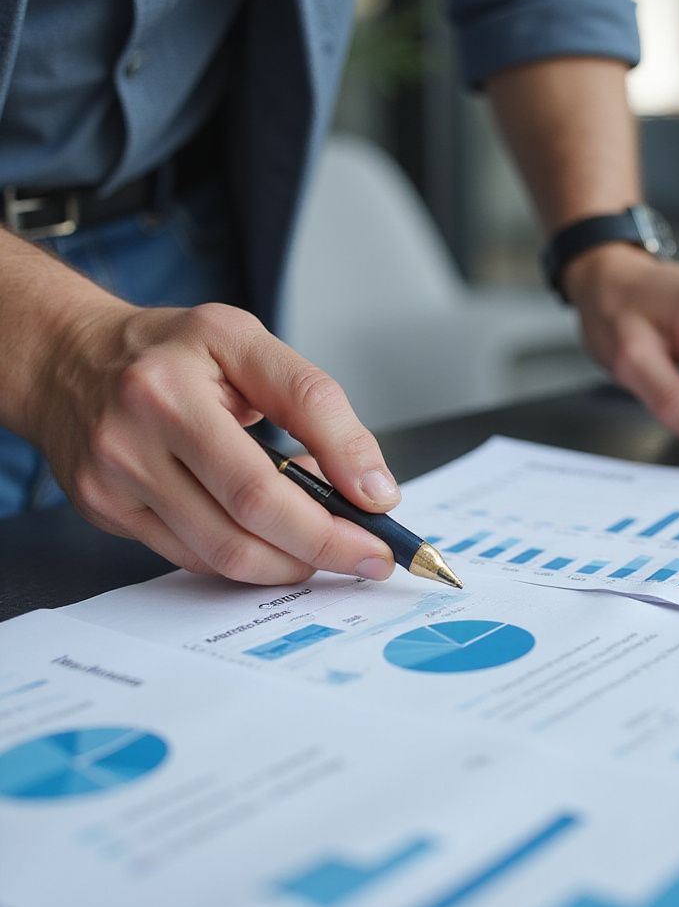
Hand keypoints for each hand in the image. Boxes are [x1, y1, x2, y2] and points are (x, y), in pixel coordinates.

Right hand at [29, 302, 400, 584]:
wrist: (68, 359)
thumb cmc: (170, 351)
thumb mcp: (247, 344)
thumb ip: (315, 405)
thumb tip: (372, 487)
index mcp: (172, 386)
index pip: (268, 468)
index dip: (335, 506)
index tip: (381, 529)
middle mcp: (133, 436)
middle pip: (245, 521)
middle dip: (321, 548)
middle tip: (367, 556)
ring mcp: (114, 482)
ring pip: (220, 554)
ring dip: (287, 562)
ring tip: (323, 546)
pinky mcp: (106, 513)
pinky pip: (192, 558)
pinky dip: (246, 559)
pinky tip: (272, 541)